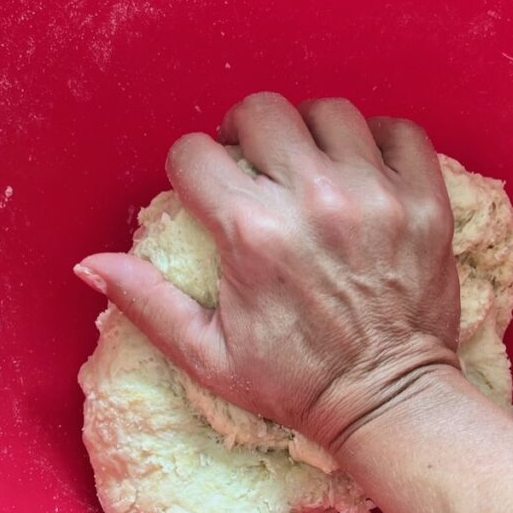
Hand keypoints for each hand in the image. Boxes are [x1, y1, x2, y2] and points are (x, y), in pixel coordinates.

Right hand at [77, 93, 461, 449]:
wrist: (388, 400)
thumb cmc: (295, 383)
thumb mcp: (208, 356)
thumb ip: (146, 302)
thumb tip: (87, 263)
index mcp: (252, 233)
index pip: (195, 155)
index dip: (190, 168)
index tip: (204, 188)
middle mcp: (314, 200)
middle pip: (262, 112)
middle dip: (244, 132)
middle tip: (253, 164)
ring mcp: (376, 195)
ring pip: (330, 112)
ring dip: (309, 131)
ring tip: (308, 164)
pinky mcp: (425, 200)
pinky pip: (401, 131)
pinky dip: (379, 140)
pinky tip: (364, 168)